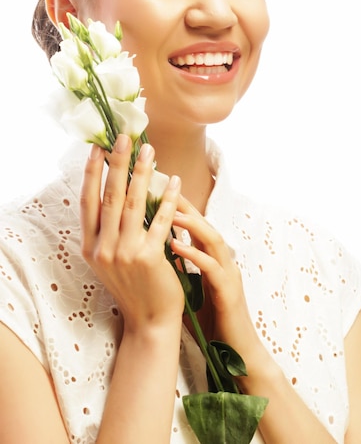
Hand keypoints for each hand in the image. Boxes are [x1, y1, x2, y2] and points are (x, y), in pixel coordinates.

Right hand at [80, 135, 184, 333]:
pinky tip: (175, 181)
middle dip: (117, 164)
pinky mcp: (148, 258)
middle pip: (110, 197)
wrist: (150, 320)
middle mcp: (103, 249)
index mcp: (91, 247)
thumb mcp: (110, 260)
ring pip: (134, 204)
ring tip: (150, 151)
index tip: (97, 149)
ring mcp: (124, 254)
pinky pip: (160, 221)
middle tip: (124, 137)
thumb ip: (108, 231)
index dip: (92, 174)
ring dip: (142, 174)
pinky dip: (168, 199)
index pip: (88, 202)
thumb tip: (116, 192)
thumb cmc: (134, 286)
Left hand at [170, 196, 259, 357]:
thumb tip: (153, 254)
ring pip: (214, 240)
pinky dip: (195, 255)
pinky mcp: (229, 293)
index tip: (157, 192)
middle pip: (206, 226)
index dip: (179, 208)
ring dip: (192, 225)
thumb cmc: (211, 322)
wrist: (236, 355)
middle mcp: (224, 263)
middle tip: (164, 190)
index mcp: (213, 261)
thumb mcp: (190, 290)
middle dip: (186, 207)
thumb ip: (177, 270)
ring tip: (170, 212)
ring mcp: (228, 276)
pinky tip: (176, 246)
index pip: (196, 228)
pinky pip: (212, 268)